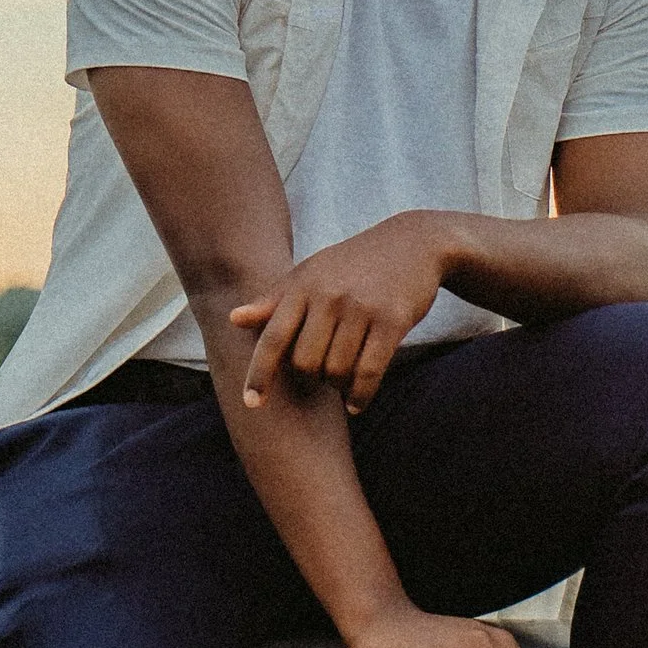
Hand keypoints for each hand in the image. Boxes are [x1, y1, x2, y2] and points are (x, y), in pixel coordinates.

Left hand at [228, 215, 450, 410]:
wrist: (414, 243)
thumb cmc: (353, 263)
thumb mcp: (311, 273)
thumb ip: (274, 300)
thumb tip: (233, 319)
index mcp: (303, 285)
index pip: (273, 338)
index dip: (259, 374)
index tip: (252, 404)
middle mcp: (329, 296)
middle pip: (305, 364)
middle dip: (311, 378)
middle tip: (322, 374)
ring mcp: (361, 308)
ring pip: (336, 372)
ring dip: (337, 387)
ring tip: (342, 381)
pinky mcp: (392, 321)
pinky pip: (369, 373)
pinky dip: (360, 396)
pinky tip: (355, 404)